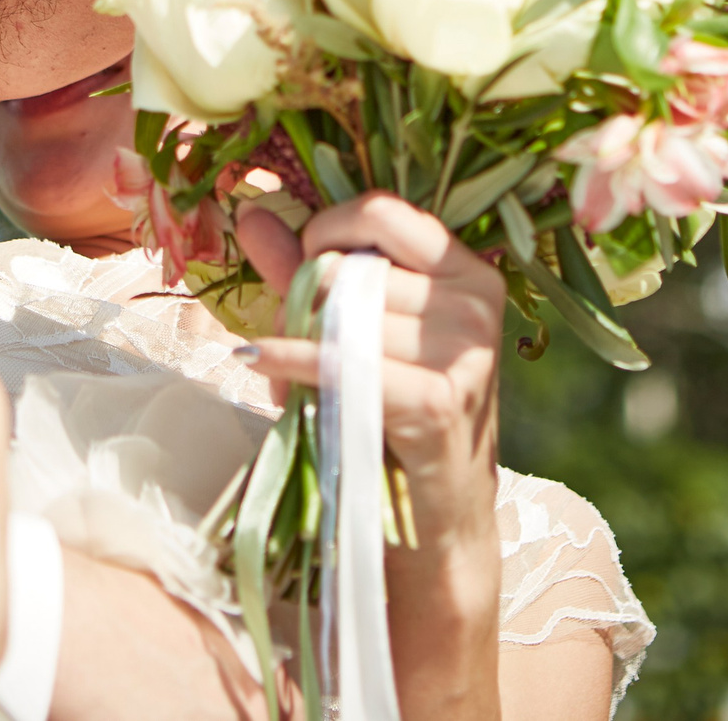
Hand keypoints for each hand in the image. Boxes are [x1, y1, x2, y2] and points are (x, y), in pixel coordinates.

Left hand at [233, 191, 504, 481]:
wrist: (437, 516)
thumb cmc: (394, 414)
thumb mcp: (355, 329)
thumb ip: (306, 268)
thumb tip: (251, 212)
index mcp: (467, 271)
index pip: (382, 212)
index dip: (328, 230)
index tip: (306, 262)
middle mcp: (476, 302)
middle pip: (352, 269)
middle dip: (302, 298)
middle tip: (287, 335)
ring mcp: (465, 352)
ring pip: (341, 316)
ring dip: (294, 344)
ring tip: (291, 378)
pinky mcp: (440, 401)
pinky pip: (341, 362)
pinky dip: (289, 361)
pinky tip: (258, 361)